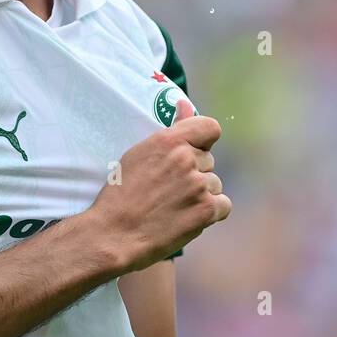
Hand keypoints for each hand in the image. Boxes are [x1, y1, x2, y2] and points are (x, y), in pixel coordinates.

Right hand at [89, 96, 230, 272]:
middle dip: (195, 173)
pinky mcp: (205, 210)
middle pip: (209, 161)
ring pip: (215, 184)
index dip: (203, 141)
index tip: (193, 152)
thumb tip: (183, 102)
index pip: (210, 128)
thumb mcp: (140, 153)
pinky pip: (223, 205)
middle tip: (169, 189)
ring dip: (201, 195)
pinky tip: (187, 217)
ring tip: (174, 206)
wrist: (113, 234)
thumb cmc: (121, 193)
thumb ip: (170, 129)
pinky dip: (209, 213)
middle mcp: (186, 159)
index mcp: (169, 141)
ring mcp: (198, 185)